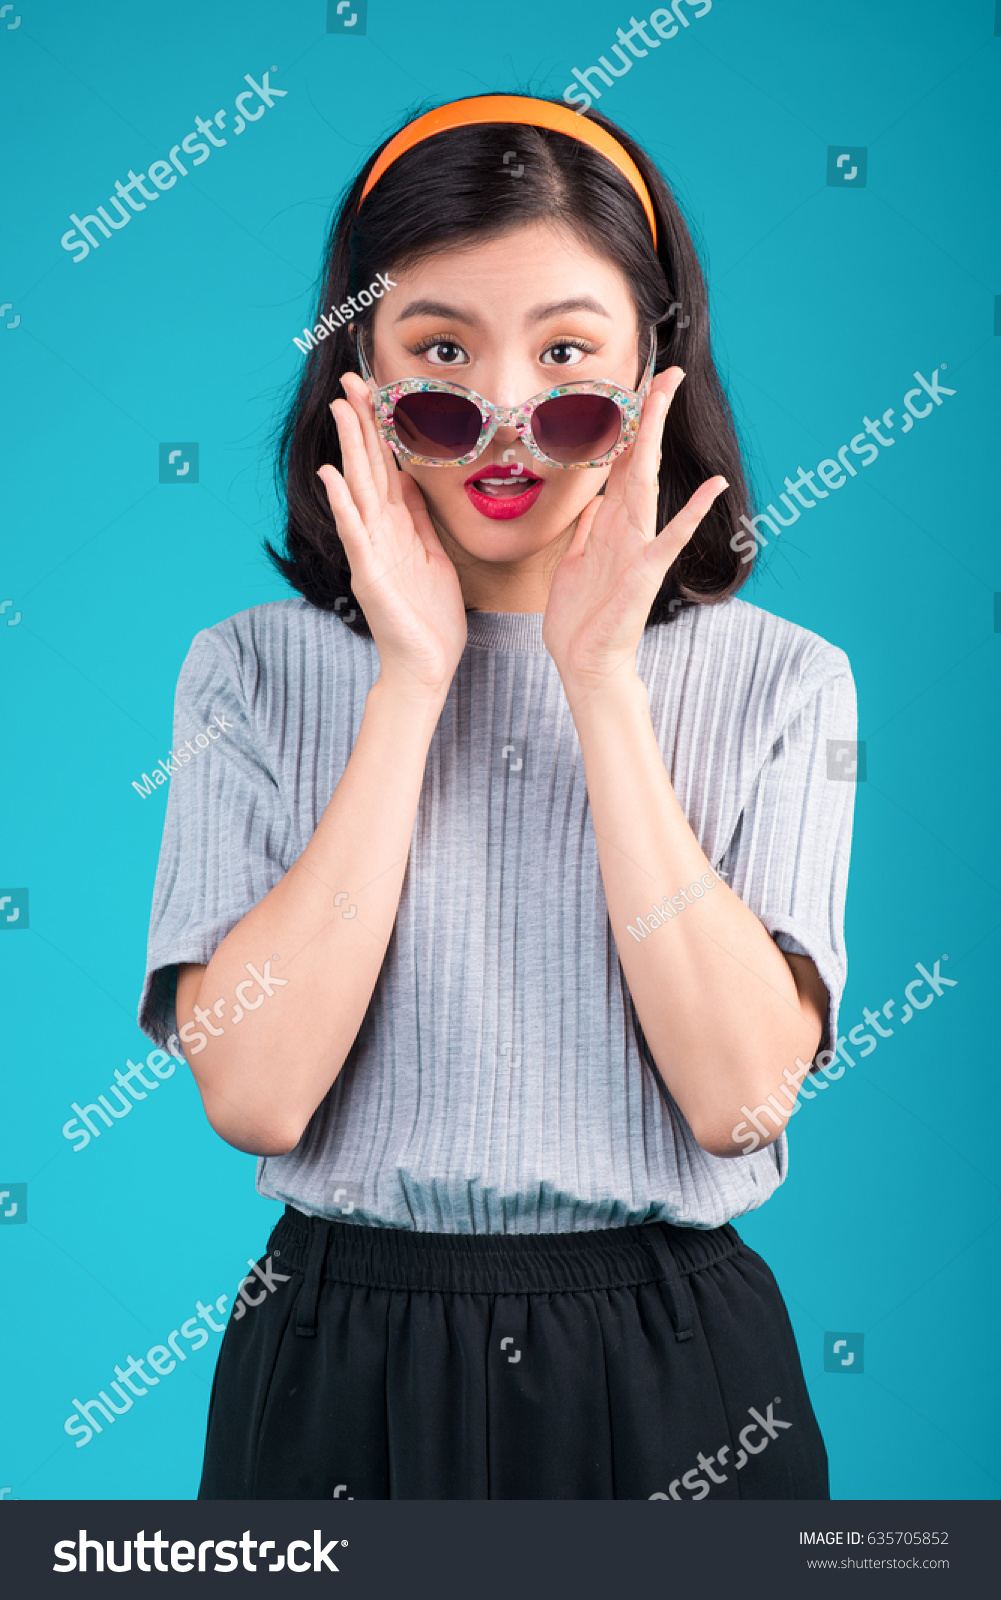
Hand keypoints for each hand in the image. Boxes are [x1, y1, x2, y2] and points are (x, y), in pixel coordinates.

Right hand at [317, 372, 467, 698]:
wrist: (426, 665)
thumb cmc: (431, 617)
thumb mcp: (433, 556)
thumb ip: (419, 520)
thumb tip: (412, 480)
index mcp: (398, 527)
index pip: (387, 467)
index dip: (383, 428)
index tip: (379, 389)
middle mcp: (380, 533)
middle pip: (369, 467)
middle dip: (362, 424)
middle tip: (352, 379)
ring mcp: (372, 552)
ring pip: (359, 490)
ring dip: (349, 449)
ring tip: (342, 410)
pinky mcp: (370, 575)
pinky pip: (355, 533)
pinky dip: (343, 504)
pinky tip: (332, 476)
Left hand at [541, 367, 727, 707]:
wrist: (585, 664)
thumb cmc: (579, 620)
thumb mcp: (572, 563)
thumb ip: (584, 529)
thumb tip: (591, 499)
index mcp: (608, 524)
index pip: (620, 464)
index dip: (625, 426)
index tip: (635, 388)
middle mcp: (627, 528)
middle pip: (639, 460)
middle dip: (650, 416)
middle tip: (666, 371)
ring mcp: (639, 547)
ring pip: (648, 482)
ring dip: (657, 439)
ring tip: (670, 398)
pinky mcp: (645, 572)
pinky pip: (670, 537)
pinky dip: (692, 513)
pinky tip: (713, 488)